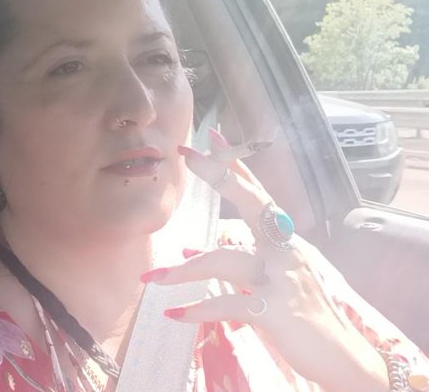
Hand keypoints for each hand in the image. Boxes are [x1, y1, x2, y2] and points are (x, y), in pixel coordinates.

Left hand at [141, 130, 388, 391]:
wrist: (342, 354)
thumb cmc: (305, 316)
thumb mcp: (272, 281)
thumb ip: (235, 260)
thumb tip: (188, 251)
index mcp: (285, 242)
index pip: (259, 196)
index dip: (237, 166)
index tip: (216, 138)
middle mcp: (286, 252)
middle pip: (253, 204)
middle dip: (220, 177)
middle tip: (187, 154)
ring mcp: (281, 279)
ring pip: (224, 259)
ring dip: (182, 271)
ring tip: (150, 278)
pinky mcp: (274, 310)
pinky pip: (225, 305)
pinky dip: (196, 309)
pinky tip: (172, 312)